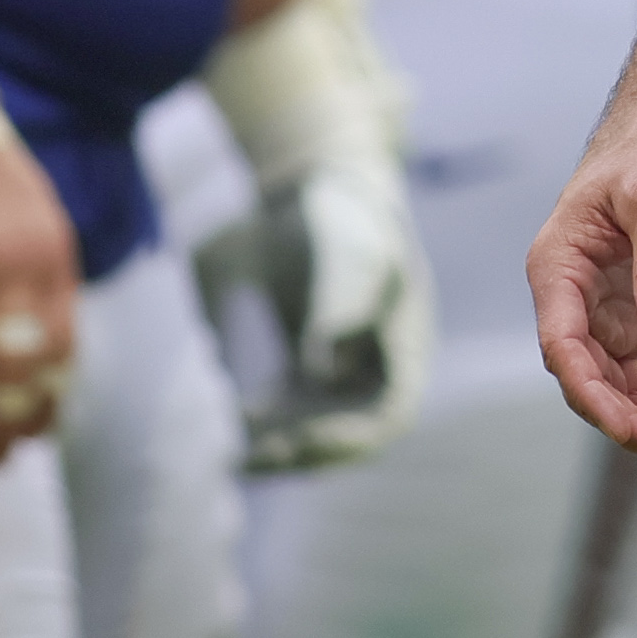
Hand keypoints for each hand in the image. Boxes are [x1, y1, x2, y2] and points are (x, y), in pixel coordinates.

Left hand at [199, 153, 432, 470]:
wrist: (317, 181)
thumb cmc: (336, 209)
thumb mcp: (345, 248)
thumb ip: (340, 300)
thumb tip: (322, 366)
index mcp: (406, 337)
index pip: (390, 415)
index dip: (349, 440)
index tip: (299, 445)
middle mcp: (384, 361)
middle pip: (351, 434)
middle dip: (302, 452)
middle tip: (247, 456)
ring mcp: (351, 366)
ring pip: (320, 428)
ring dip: (280, 444)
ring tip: (230, 447)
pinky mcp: (317, 365)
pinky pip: (296, 412)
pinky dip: (267, 423)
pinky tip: (229, 414)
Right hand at [528, 82, 636, 464]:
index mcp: (557, 265)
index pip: (561, 343)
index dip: (588, 389)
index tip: (625, 425)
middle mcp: (568, 294)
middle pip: (583, 373)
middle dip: (623, 417)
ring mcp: (596, 306)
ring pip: (607, 380)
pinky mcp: (625, 308)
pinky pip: (628, 367)